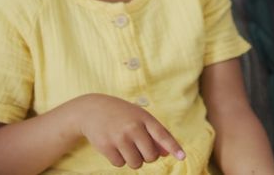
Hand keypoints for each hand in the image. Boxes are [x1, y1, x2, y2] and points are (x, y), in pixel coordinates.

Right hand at [70, 94, 185, 168]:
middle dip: (147, 156)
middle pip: (151, 156)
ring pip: (136, 163)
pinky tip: (114, 146)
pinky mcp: (105, 146)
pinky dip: (119, 159)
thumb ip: (155, 134)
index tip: (182, 157)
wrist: (91, 109)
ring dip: (133, 160)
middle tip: (139, 146)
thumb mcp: (139, 117)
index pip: (162, 134)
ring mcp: (118, 137)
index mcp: (144, 117)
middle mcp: (132, 127)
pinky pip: (120, 164)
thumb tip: (166, 154)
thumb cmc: (121, 114)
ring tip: (126, 146)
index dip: (173, 147)